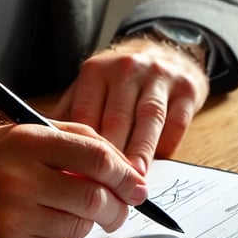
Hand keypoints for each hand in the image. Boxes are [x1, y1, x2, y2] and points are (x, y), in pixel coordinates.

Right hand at [0, 122, 147, 237]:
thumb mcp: (28, 134)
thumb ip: (78, 142)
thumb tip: (126, 168)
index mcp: (31, 141)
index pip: (98, 158)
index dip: (126, 175)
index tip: (139, 188)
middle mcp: (20, 177)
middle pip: (95, 198)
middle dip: (118, 208)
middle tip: (122, 210)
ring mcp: (11, 215)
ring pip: (78, 225)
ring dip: (88, 223)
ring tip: (77, 213)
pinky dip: (60, 236)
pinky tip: (44, 224)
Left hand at [55, 36, 208, 173]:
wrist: (169, 50)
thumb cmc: (123, 79)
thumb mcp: (93, 85)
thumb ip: (73, 113)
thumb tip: (51, 152)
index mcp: (97, 71)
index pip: (86, 114)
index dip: (81, 148)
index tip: (77, 177)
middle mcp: (128, 69)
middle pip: (117, 118)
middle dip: (112, 156)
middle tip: (105, 187)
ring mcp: (160, 76)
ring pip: (149, 119)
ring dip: (141, 151)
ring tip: (133, 179)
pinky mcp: (187, 88)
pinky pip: (176, 120)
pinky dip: (167, 144)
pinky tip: (159, 162)